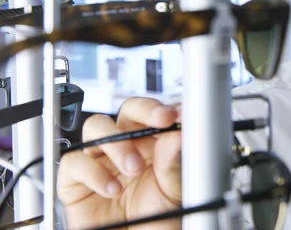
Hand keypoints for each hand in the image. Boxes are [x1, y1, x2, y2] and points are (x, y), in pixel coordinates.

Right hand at [57, 97, 181, 229]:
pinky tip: (112, 189)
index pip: (155, 113)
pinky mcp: (76, 180)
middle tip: (161, 122)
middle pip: (128, 110)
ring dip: (118, 142)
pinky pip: (75, 162)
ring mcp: (100, 160)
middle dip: (145, 111)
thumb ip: (174, 161)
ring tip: (134, 168)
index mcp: (153, 144)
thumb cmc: (157, 221)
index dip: (164, 109)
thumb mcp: (174, 191)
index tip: (177, 114)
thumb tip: (179, 133)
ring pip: (98, 126)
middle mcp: (127, 146)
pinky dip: (94, 173)